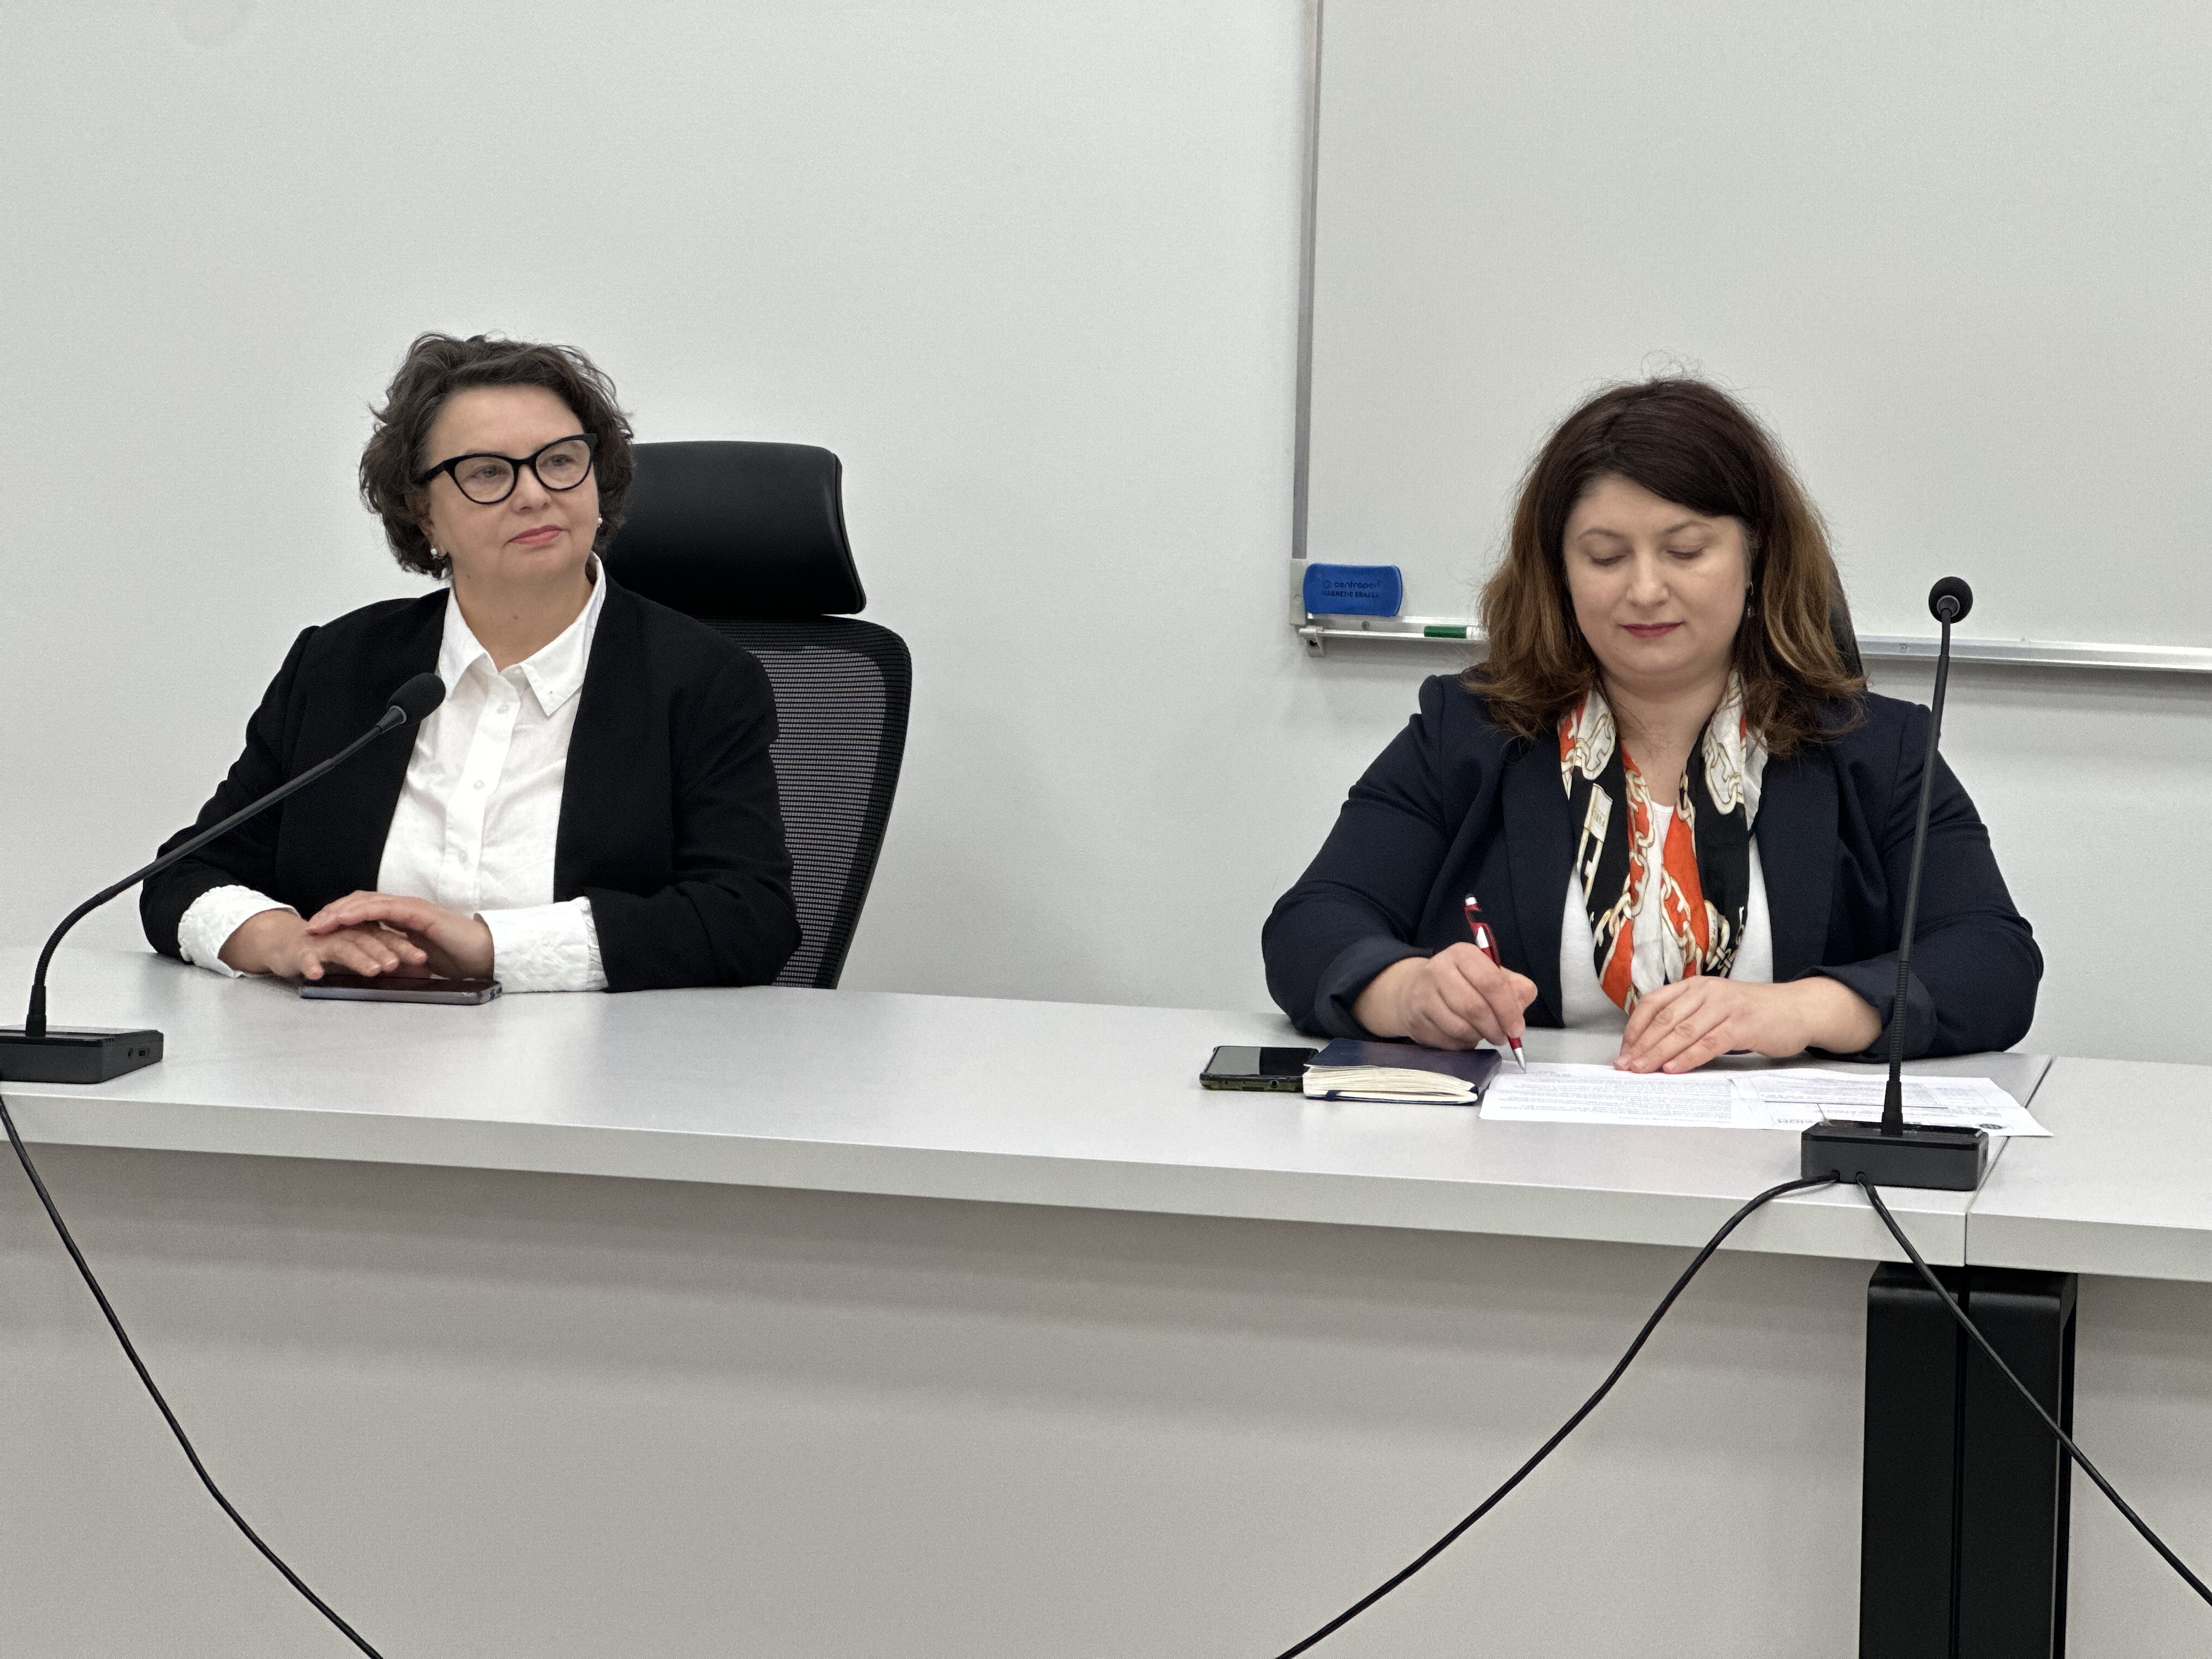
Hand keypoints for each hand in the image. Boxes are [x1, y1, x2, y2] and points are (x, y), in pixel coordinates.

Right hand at [219, 908, 428, 980]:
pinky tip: (317, 974)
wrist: (287, 944)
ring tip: (373, 970)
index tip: (424, 960)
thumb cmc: (329, 950)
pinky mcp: (302, 951)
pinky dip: (312, 964)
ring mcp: (324, 941)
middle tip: (400, 964)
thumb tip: (420, 973)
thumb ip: (387, 962)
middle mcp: (346, 934)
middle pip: (370, 939)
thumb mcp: (361, 956)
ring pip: (344, 946)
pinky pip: (307, 957)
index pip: (389, 938)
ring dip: (359, 958)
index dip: (406, 947)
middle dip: (386, 951)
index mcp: (363, 933)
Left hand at [302, 892, 494, 979]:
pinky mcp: (417, 913)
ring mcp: (411, 908)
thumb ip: (398, 959)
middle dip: (332, 911)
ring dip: (339, 911)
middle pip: (359, 901)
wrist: (485, 954)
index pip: (365, 911)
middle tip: (311, 926)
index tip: (320, 932)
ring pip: (366, 901)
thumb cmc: (459, 959)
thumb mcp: (417, 961)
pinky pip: (382, 908)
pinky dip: (359, 912)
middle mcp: (404, 908)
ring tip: (318, 923)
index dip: (341, 918)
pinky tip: (342, 919)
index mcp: (404, 919)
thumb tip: (378, 968)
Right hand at [1353, 945, 1538, 1051]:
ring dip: (1478, 1037)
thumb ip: (1515, 990)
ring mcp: (1423, 995)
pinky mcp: (1415, 1020)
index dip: (1508, 1009)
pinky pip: (1446, 1040)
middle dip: (1494, 1028)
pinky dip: (1462, 1044)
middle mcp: (1438, 970)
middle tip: (1502, 1037)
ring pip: (1460, 1027)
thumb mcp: (1492, 975)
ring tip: (1483, 1034)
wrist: (1414, 990)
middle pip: (1475, 1007)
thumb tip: (1518, 1015)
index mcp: (1463, 954)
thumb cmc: (1463, 983)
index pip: (1491, 982)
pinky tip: (1464, 1036)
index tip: (1517, 1029)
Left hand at [1615, 976, 1882, 1073]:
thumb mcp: (1714, 1007)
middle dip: (1641, 1045)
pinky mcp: (1743, 1024)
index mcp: (1695, 986)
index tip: (1623, 1050)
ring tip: (1642, 1070)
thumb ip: (1688, 1019)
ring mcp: (1725, 1007)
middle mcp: (1706, 992)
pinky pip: (1709, 1042)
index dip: (1634, 1028)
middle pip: (1664, 1020)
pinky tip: (1674, 1068)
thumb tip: (1654, 1045)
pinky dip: (1688, 1057)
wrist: (1797, 1009)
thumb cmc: (1753, 1012)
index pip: (1653, 1004)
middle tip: (1625, 1065)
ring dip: (1658, 1053)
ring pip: (1683, 1031)